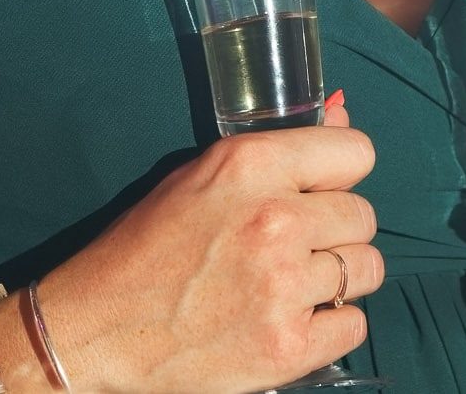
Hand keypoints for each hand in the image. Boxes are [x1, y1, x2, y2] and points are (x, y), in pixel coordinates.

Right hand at [35, 97, 382, 393]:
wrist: (98, 329)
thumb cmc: (145, 247)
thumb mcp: (202, 176)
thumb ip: (278, 150)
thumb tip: (342, 116)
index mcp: (250, 166)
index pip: (356, 152)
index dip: (341, 172)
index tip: (323, 190)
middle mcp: (275, 221)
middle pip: (363, 215)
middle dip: (337, 229)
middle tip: (296, 245)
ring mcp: (284, 287)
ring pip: (367, 269)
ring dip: (339, 277)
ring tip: (294, 283)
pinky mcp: (287, 347)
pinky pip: (353, 326)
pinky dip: (330, 326)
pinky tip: (290, 319)